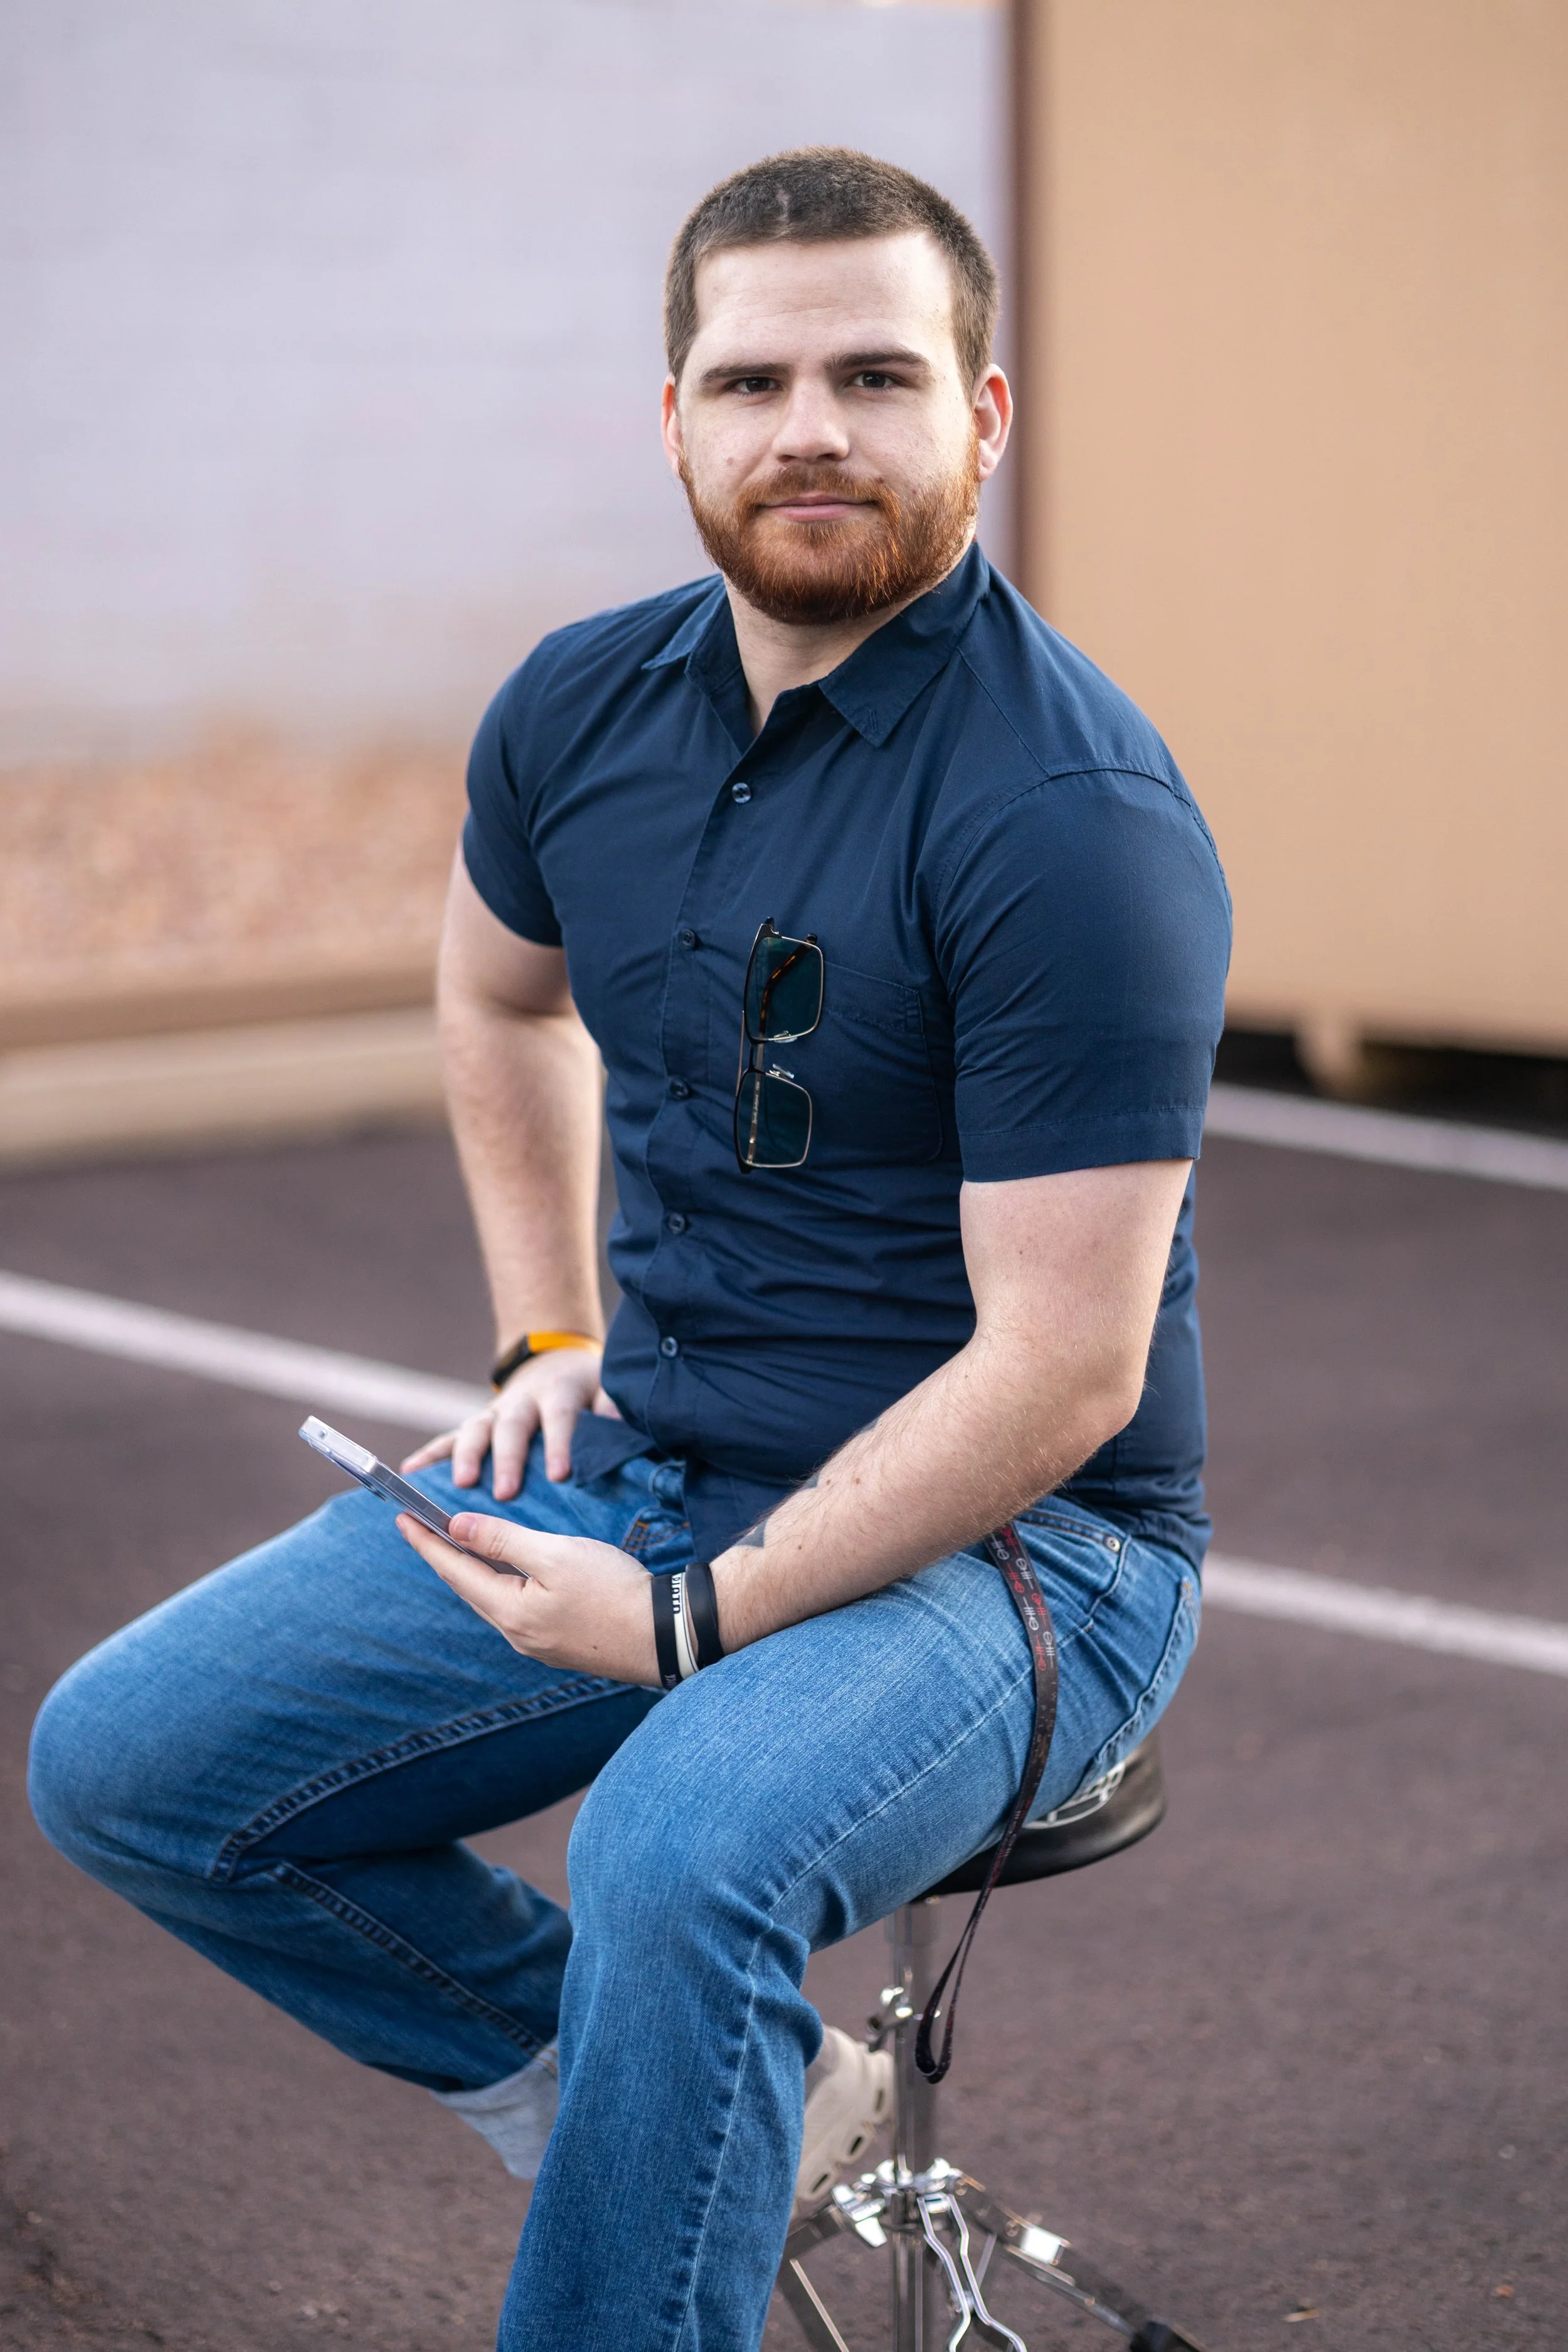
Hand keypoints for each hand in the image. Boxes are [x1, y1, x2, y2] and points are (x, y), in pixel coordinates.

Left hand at [395, 1509, 659, 1685]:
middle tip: (420, 1527)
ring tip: (455, 1546)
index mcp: (510, 1611)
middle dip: (443, 1556)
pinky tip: (505, 1574)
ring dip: (471, 1571)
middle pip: (469, 1588)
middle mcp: (517, 1634)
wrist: (667, 1634)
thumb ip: (503, 1540)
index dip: (426, 1542)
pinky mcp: (559, 1643)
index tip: (401, 1517)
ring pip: (492, 1600)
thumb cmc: (613, 1590)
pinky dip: (500, 1584)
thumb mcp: (556, 1555)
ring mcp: (538, 1644)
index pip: (455, 1571)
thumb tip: (456, 1527)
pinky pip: (515, 1608)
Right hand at [400, 1344, 614, 1497]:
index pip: (560, 1418)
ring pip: (476, 1430)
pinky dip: (429, 1454)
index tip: (560, 1475)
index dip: (560, 1444)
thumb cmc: (585, 1387)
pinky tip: (409, 1472)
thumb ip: (611, 1408)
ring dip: (466, 1456)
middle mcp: (522, 1401)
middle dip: (507, 1459)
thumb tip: (619, 1425)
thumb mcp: (606, 1388)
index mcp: (559, 1393)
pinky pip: (448, 1438)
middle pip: (513, 1427)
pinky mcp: (477, 1423)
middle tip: (505, 1493)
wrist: (555, 1359)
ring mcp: (494, 1412)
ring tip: (460, 1484)